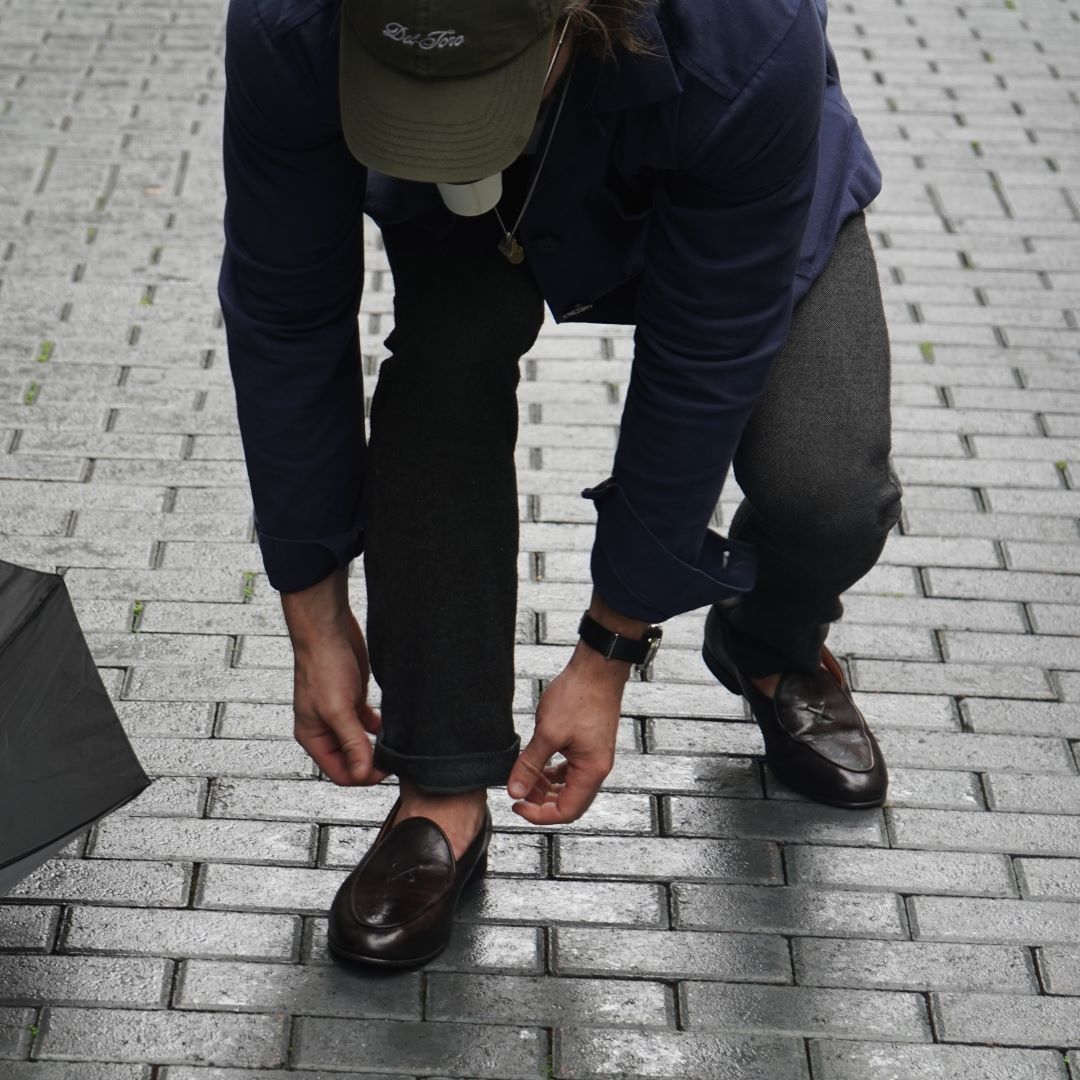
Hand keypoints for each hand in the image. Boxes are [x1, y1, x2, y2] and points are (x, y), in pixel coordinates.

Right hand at [291, 608, 388, 786]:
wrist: (329, 630)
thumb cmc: (323, 666)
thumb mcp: (338, 709)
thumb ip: (351, 742)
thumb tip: (361, 774)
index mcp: (313, 737)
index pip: (339, 773)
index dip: (363, 776)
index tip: (387, 769)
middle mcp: (325, 729)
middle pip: (351, 761)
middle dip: (371, 763)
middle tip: (396, 758)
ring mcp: (339, 715)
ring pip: (360, 743)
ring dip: (376, 746)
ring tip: (396, 745)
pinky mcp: (352, 700)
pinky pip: (367, 723)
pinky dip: (379, 727)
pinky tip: (391, 725)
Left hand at [506, 638, 629, 824]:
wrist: (597, 669)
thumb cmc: (578, 696)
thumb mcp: (547, 733)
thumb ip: (530, 766)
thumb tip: (516, 791)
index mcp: (592, 771)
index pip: (566, 811)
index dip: (539, 814)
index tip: (517, 806)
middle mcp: (597, 768)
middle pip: (569, 802)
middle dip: (541, 802)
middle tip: (518, 792)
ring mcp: (594, 757)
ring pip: (568, 787)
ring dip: (545, 787)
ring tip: (524, 777)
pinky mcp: (589, 746)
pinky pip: (570, 770)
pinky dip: (552, 773)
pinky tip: (537, 764)